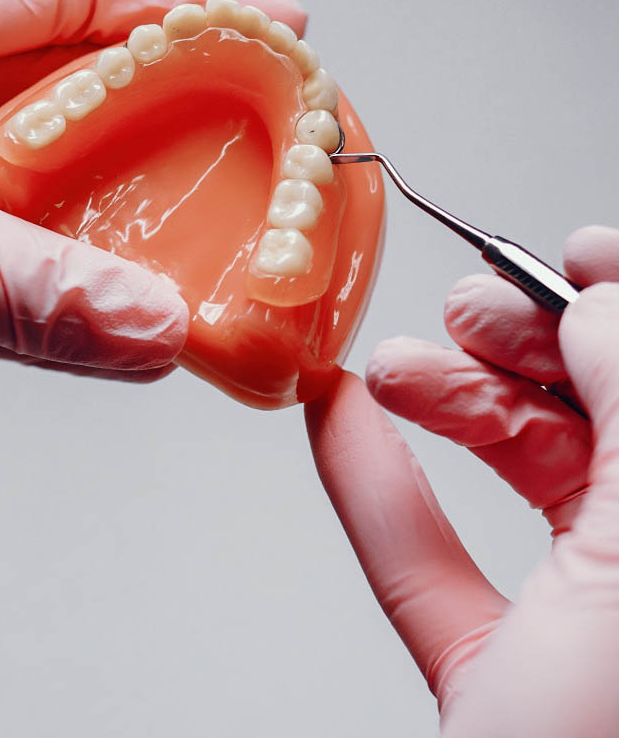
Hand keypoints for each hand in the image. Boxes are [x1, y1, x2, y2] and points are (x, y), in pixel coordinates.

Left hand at [0, 0, 303, 482]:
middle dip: (166, 111)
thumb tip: (150, 320)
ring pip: (36, 185)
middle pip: (61, 85)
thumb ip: (8, 285)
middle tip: (258, 140)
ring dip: (120, 216)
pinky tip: (116, 314)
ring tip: (209, 233)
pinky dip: (60, 289)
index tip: (269, 25)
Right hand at [306, 225, 618, 735]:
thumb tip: (601, 304)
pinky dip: (379, 495)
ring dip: (444, 409)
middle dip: (525, 347)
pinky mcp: (506, 680)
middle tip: (466, 310)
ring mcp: (591, 632)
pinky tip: (343, 428)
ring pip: (523, 481)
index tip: (571, 256)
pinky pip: (437, 568)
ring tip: (393, 372)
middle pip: (604, 417)